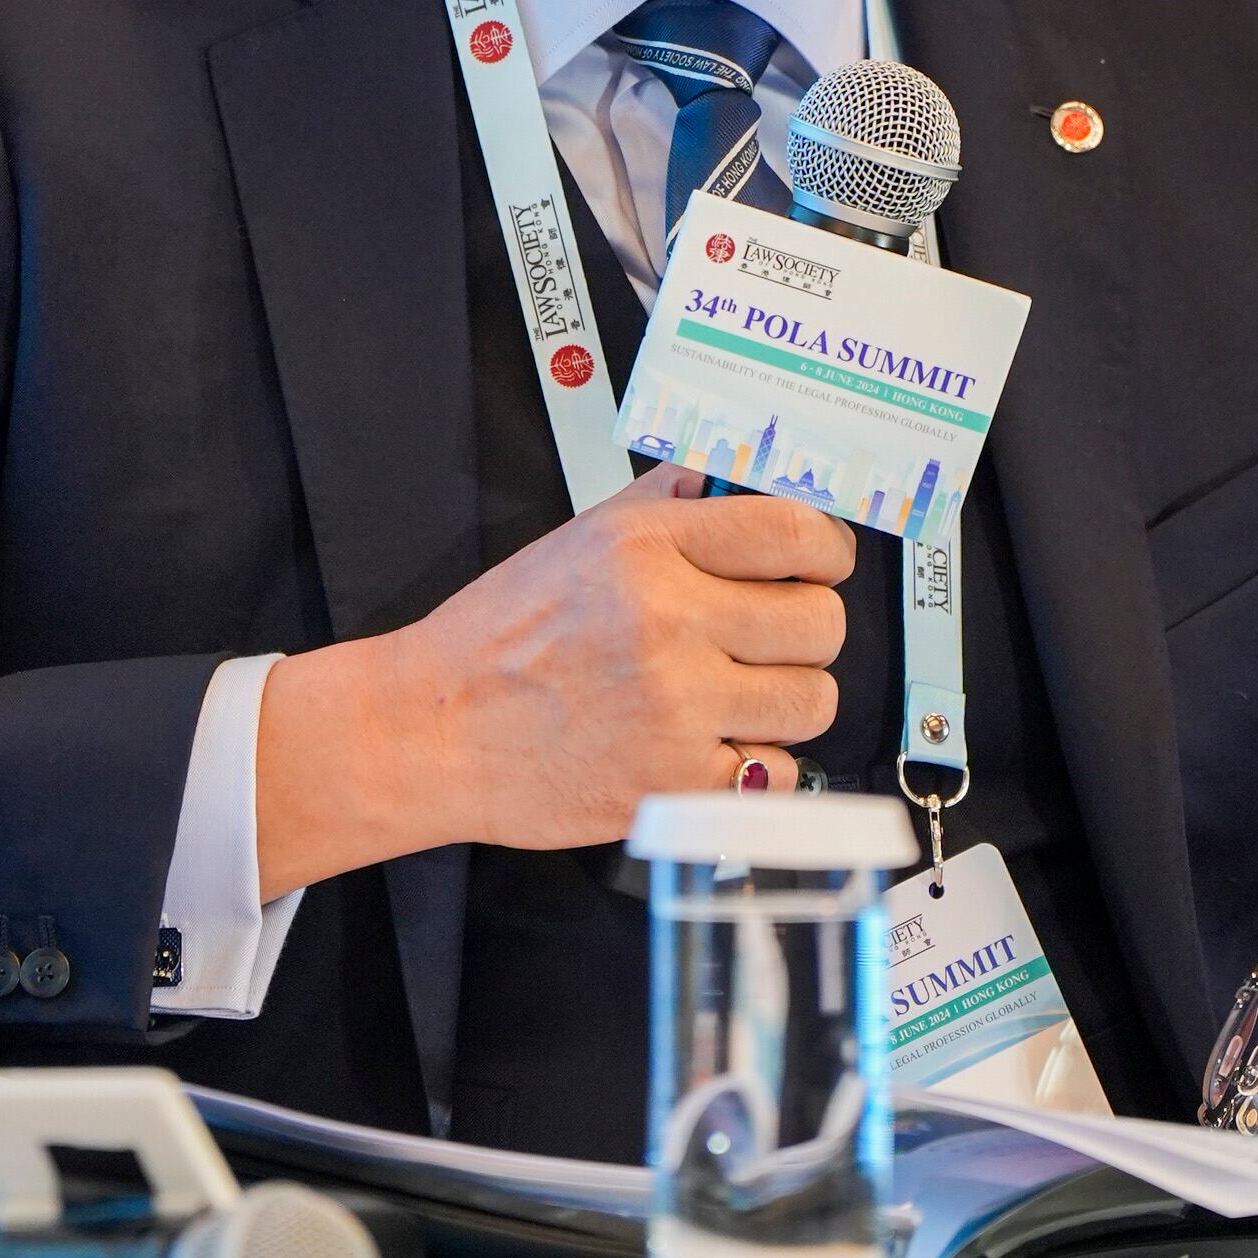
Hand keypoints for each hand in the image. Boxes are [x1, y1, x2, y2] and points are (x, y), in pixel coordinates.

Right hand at [255, 470, 855, 892]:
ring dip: (787, 702)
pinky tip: (708, 748)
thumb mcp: (576, 541)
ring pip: (813, 700)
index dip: (826, 551)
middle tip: (770, 641)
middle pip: (821, 622)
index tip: (819, 565)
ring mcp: (676, 705)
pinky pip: (778, 772)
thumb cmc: (495, 641)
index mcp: (647, 547)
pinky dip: (754, 767)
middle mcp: (668, 619)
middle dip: (806, 632)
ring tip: (738, 698)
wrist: (430, 730)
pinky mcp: (676, 783)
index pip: (795, 532)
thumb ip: (664, 506)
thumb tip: (731, 475)